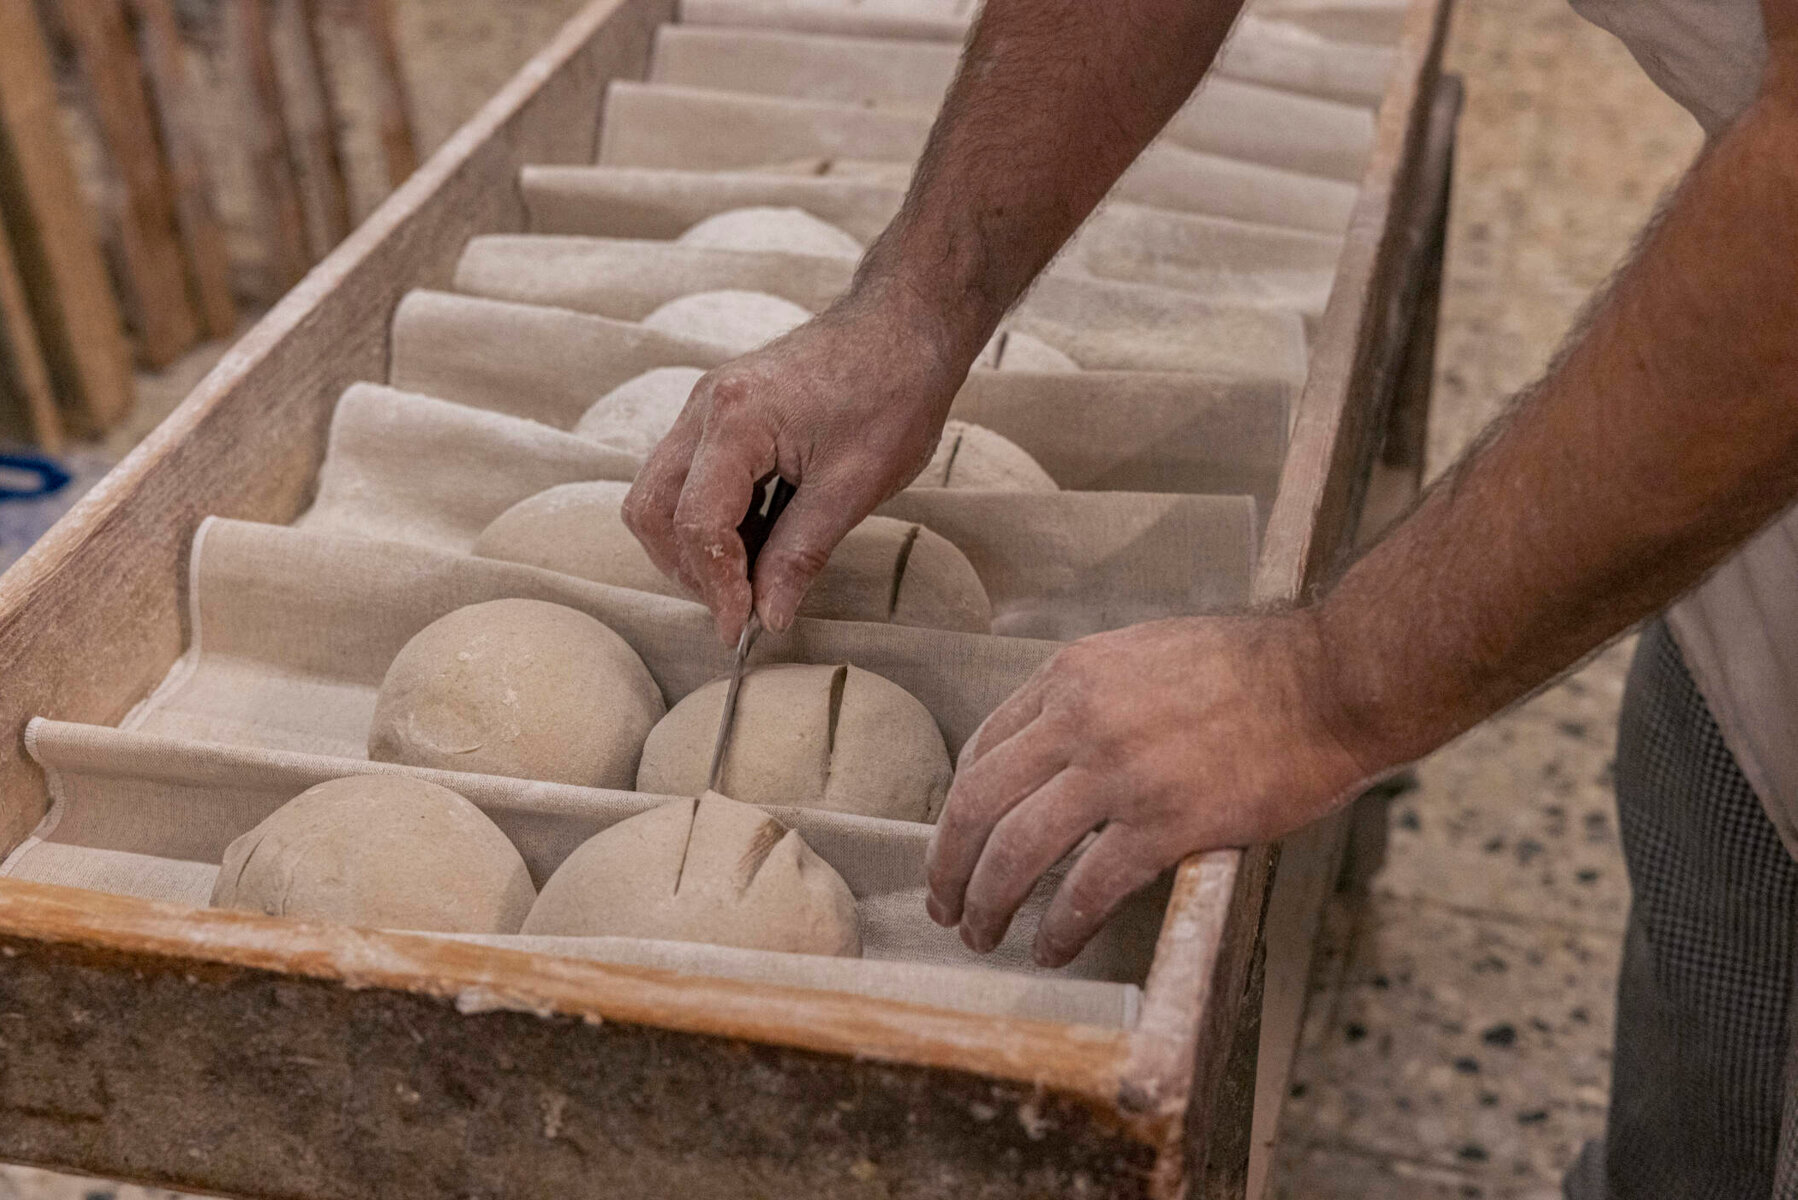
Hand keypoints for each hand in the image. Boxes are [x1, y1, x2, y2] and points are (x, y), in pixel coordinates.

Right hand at [623, 294, 973, 642]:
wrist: (904, 325)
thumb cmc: (892, 392)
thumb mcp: (855, 485)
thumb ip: (801, 553)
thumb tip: (768, 615)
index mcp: (737, 420)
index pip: (696, 522)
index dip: (715, 585)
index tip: (742, 628)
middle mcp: (704, 408)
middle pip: (651, 510)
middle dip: (689, 569)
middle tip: (741, 605)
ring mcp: (705, 408)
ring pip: (659, 495)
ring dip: (694, 547)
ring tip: (752, 575)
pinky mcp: (719, 415)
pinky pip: (688, 478)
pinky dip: (712, 520)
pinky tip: (760, 540)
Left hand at [925, 612, 1384, 966]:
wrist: (1331, 678)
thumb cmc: (1255, 666)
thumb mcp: (1147, 652)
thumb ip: (1096, 693)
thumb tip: (1061, 745)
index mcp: (1072, 675)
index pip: (983, 747)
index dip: (959, 807)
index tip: (959, 841)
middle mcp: (1080, 719)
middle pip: (977, 803)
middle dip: (949, 864)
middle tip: (946, 906)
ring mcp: (1119, 773)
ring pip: (1015, 851)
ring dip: (987, 903)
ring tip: (984, 936)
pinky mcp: (1165, 823)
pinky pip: (1087, 889)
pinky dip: (1061, 928)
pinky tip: (1055, 949)